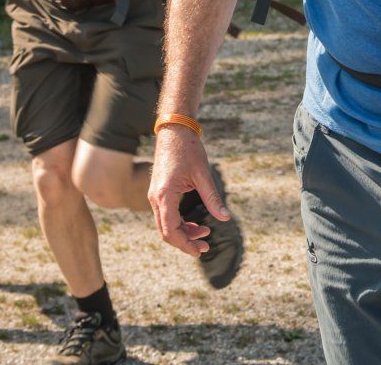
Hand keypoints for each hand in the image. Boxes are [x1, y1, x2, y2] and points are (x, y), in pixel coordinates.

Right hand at [149, 125, 228, 255]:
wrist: (174, 130)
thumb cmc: (188, 148)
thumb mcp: (203, 174)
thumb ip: (212, 198)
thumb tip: (225, 217)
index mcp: (165, 195)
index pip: (171, 230)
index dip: (185, 244)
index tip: (200, 251)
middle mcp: (155, 198)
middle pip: (166, 232)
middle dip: (185, 242)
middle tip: (205, 246)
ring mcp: (155, 196)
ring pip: (166, 225)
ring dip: (184, 232)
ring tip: (206, 232)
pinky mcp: (159, 193)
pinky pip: (166, 215)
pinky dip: (180, 222)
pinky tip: (196, 223)